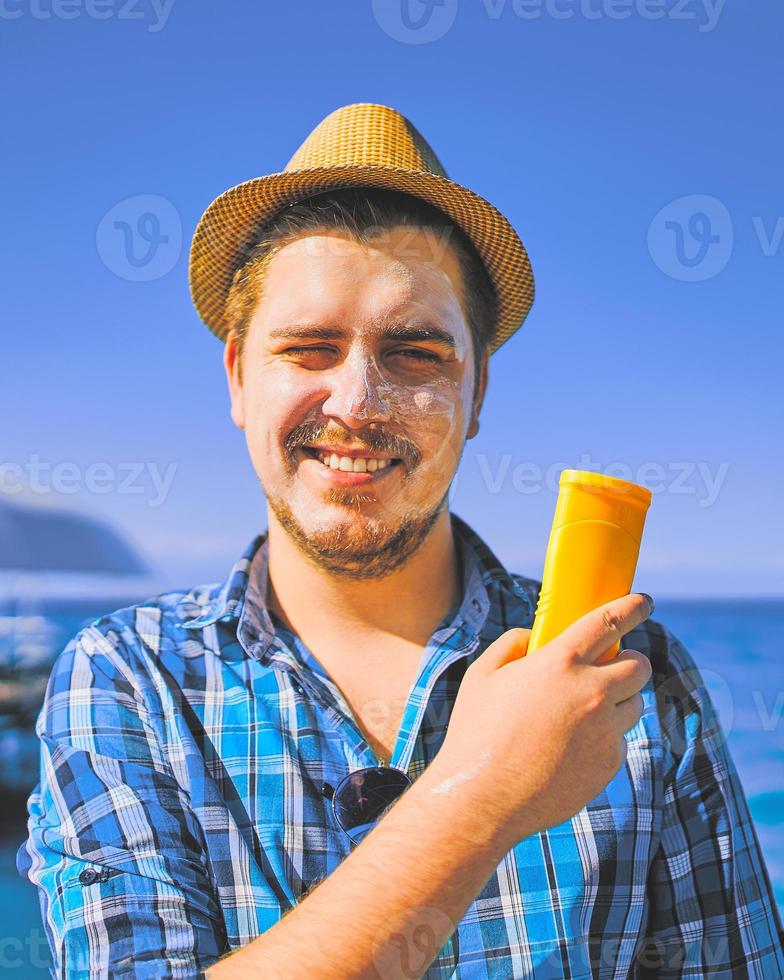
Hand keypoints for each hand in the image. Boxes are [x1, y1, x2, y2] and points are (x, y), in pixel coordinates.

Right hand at [432, 593, 653, 848]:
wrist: (482, 799)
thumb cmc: (476, 733)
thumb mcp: (483, 674)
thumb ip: (512, 644)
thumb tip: (534, 636)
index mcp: (558, 663)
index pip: (608, 622)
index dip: (631, 607)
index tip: (643, 602)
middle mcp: (590, 693)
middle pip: (638, 665)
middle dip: (633, 660)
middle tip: (617, 664)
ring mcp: (604, 731)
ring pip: (634, 704)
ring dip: (620, 700)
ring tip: (585, 711)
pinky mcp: (609, 764)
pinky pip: (618, 740)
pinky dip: (603, 737)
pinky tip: (569, 748)